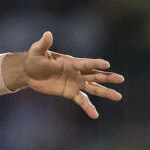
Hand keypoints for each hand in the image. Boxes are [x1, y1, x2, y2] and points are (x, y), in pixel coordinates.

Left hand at [4, 31, 123, 118]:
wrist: (29, 72)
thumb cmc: (34, 58)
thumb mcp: (37, 51)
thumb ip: (44, 44)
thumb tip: (47, 34)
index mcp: (71, 62)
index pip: (85, 63)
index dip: (95, 63)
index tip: (107, 64)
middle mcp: (76, 72)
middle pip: (95, 75)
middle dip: (107, 77)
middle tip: (121, 79)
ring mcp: (75, 82)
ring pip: (93, 88)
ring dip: (105, 92)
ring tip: (118, 97)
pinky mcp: (70, 92)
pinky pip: (81, 100)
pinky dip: (88, 107)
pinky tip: (95, 115)